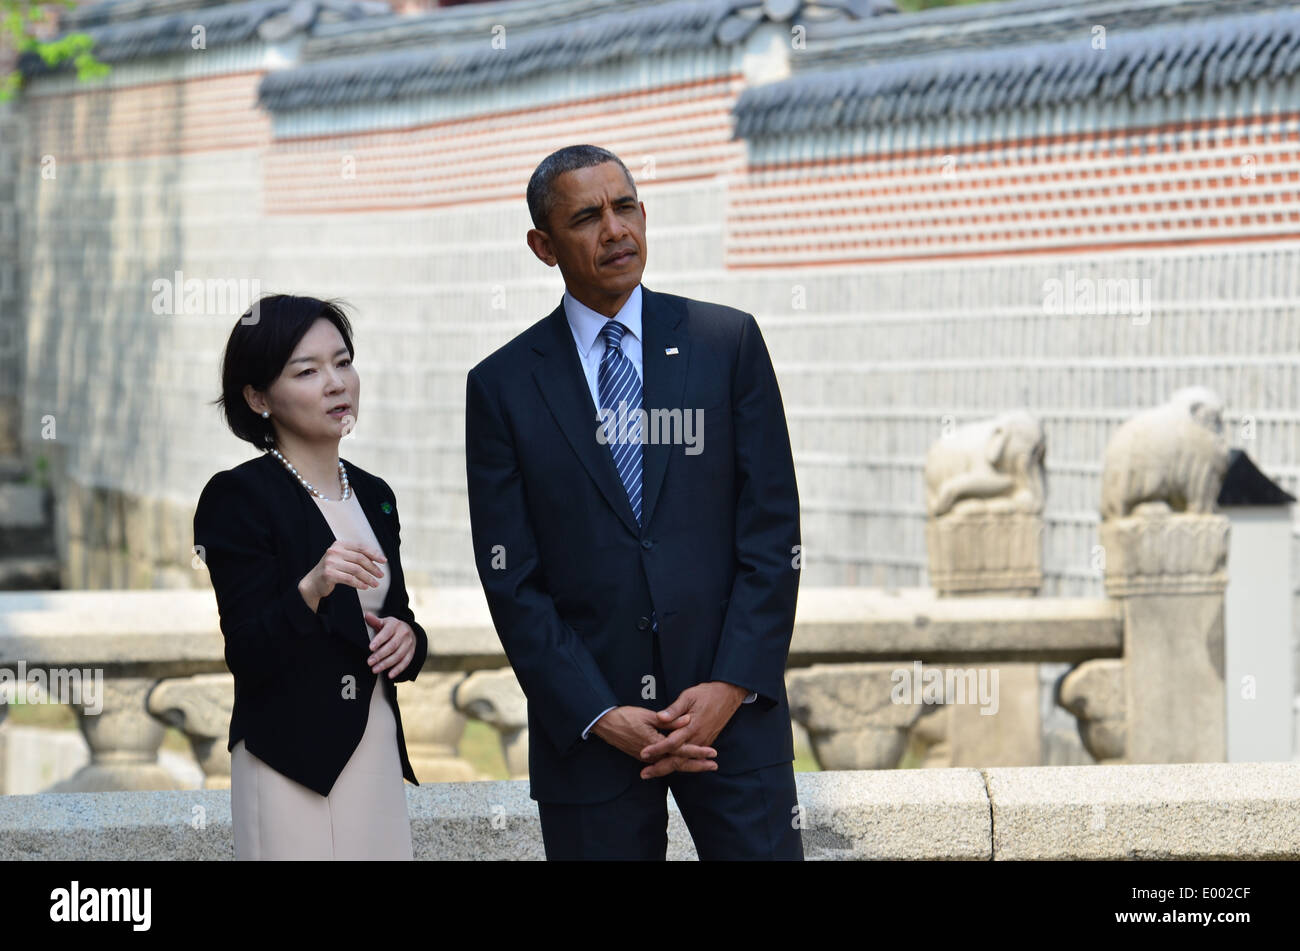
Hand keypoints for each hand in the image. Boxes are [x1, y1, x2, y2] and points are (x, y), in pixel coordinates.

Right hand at [300, 540, 386, 605]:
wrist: (313, 582)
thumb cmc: (332, 570)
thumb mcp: (343, 558)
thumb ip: (356, 556)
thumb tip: (377, 558)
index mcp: (339, 544)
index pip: (361, 547)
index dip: (374, 554)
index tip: (383, 561)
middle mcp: (334, 551)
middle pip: (360, 558)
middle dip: (373, 567)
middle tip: (380, 575)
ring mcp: (330, 562)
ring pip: (356, 570)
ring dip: (368, 578)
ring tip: (375, 583)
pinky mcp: (329, 574)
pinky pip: (349, 579)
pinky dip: (359, 583)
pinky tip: (365, 586)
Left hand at [363, 612, 416, 678]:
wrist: (409, 630)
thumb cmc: (392, 627)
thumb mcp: (384, 622)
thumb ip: (375, 621)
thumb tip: (367, 615)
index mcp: (395, 625)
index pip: (386, 633)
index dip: (379, 640)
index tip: (370, 648)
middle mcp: (403, 634)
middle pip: (392, 646)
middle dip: (380, 655)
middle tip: (369, 662)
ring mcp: (408, 644)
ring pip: (398, 655)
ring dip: (386, 664)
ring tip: (375, 669)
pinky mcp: (411, 653)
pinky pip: (405, 662)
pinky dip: (398, 669)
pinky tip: (390, 675)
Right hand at [591, 706, 717, 774]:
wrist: (605, 724)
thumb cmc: (625, 716)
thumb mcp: (648, 715)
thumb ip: (669, 720)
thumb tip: (687, 720)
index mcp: (655, 743)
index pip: (681, 749)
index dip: (697, 751)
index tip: (712, 753)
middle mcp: (652, 755)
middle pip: (679, 763)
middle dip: (697, 765)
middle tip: (714, 766)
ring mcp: (647, 758)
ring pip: (671, 765)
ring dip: (688, 766)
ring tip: (703, 766)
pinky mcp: (643, 756)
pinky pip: (663, 763)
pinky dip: (676, 764)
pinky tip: (683, 764)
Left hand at [638, 682, 747, 778]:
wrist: (727, 696)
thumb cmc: (706, 694)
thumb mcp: (688, 696)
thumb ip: (674, 710)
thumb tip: (660, 717)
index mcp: (692, 726)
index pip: (672, 743)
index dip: (657, 749)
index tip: (643, 753)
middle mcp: (698, 738)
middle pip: (677, 759)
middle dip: (660, 768)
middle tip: (644, 774)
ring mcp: (703, 742)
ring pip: (684, 762)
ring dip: (668, 768)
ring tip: (652, 773)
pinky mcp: (705, 743)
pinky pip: (690, 758)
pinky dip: (679, 765)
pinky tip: (668, 767)